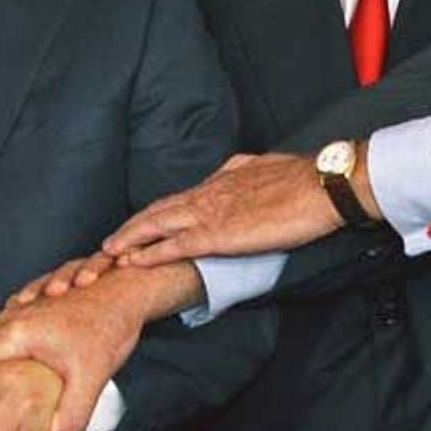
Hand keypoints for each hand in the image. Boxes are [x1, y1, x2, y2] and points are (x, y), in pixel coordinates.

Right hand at [0, 262, 201, 430]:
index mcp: (17, 332)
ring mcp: (22, 307)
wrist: (125, 289)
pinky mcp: (33, 304)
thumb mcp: (91, 376)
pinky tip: (8, 363)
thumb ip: (71, 413)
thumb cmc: (107, 327)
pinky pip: (8, 327)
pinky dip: (3, 344)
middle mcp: (13, 316)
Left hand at [101, 151, 354, 266]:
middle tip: (109, 242)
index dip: (156, 213)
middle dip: (132, 227)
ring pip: (157, 225)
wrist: (321, 186)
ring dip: (130, 239)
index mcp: (221, 179)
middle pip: (158, 210)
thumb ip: (245, 174)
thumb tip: (236, 173)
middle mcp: (208, 194)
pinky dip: (150, 254)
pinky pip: (175, 246)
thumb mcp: (266, 168)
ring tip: (109, 253)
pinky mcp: (218, 235)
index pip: (178, 198)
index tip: (140, 224)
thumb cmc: (303, 180)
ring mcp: (210, 213)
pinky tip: (133, 262)